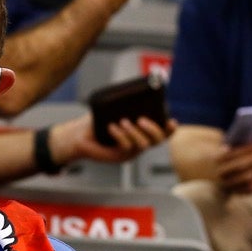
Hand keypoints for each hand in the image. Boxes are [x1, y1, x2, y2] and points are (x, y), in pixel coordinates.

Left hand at [53, 113, 174, 166]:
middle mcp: (142, 141)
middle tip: (142, 119)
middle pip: (157, 140)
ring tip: (123, 121)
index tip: (171, 121)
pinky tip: (111, 127)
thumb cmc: (98, 120)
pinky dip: (120, 135)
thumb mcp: (113, 109)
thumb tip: (136, 94)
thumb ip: (126, 105)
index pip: (164, 132)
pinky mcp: (120, 156)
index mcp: (144, 130)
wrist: (80, 135)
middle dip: (153, 129)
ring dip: (135, 132)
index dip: (170, 129)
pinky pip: (126, 146)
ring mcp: (132, 151)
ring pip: (143, 145)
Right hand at [214, 140, 251, 195]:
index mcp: (217, 161)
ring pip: (246, 179)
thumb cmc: (227, 162)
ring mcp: (227, 185)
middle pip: (241, 166)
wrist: (216, 183)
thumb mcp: (227, 153)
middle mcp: (220, 174)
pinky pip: (250, 189)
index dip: (250, 149)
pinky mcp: (235, 192)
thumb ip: (241, 149)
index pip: (235, 154)